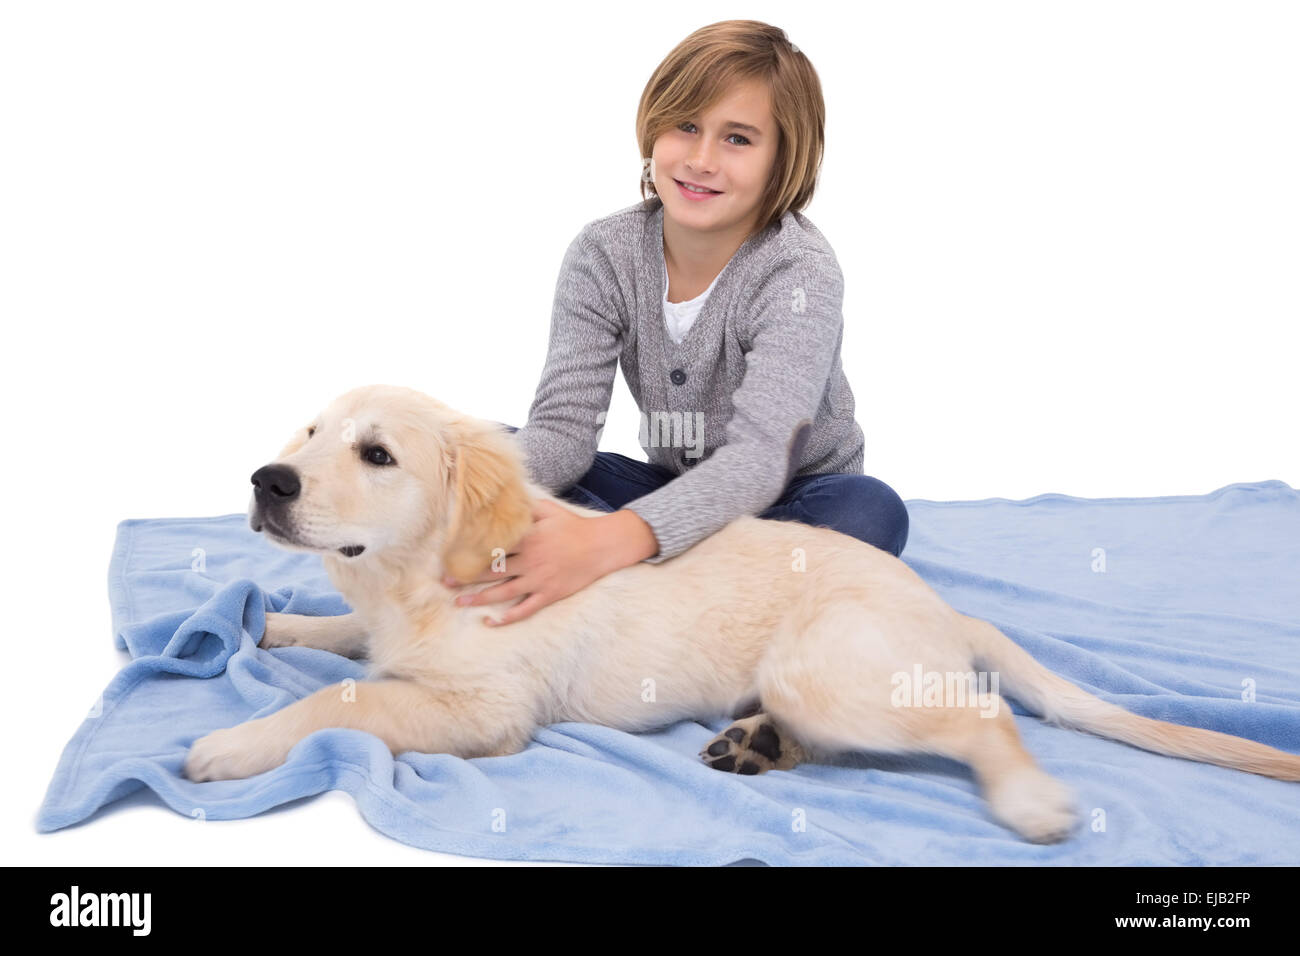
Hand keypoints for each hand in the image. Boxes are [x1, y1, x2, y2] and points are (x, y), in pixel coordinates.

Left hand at [441, 498, 656, 626]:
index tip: (450, 554)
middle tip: (445, 581)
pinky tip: (491, 622)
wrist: (602, 546)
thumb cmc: (574, 526)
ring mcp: (539, 580)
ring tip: (459, 602)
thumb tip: (505, 499)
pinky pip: (525, 609)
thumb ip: (526, 508)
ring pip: (503, 592)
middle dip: (466, 576)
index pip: (493, 546)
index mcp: (527, 539)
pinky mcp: (549, 594)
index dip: (470, 550)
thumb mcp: (550, 510)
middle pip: (492, 570)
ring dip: (479, 598)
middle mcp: (530, 560)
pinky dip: (507, 618)